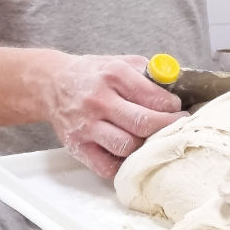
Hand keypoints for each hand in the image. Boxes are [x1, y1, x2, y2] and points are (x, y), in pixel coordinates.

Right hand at [46, 54, 186, 177]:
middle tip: (176, 126)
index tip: (178, 110)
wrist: (52, 83)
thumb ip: (147, 72)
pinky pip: (106, 167)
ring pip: (127, 146)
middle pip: (143, 123)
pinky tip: (130, 155)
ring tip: (151, 139)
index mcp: (113, 75)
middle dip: (167, 127)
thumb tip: (177, 84)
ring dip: (144, 146)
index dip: (172, 107)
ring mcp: (87, 125)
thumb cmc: (92, 74)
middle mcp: (99, 100)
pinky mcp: (77, 146)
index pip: (153, 97)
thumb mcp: (119, 62)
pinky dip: (122, 165)